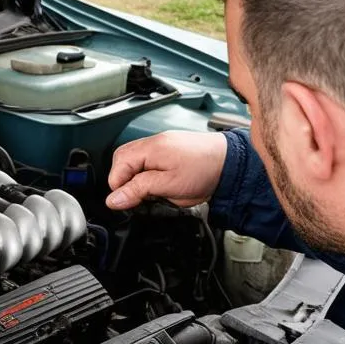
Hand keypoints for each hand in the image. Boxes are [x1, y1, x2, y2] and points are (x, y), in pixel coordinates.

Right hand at [106, 131, 227, 210]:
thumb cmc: (205, 171)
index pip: (118, 167)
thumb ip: (138, 190)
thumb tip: (114, 199)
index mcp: (150, 148)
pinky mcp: (169, 149)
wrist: (231, 163)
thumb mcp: (168, 186)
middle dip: (125, 181)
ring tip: (151, 190)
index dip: (119, 187)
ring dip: (136, 177)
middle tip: (138, 197)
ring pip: (133, 161)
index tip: (128, 201)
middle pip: (122, 161)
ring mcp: (161, 144)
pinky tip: (160, 182)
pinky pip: (147, 159)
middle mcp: (153, 142)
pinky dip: (148, 172)